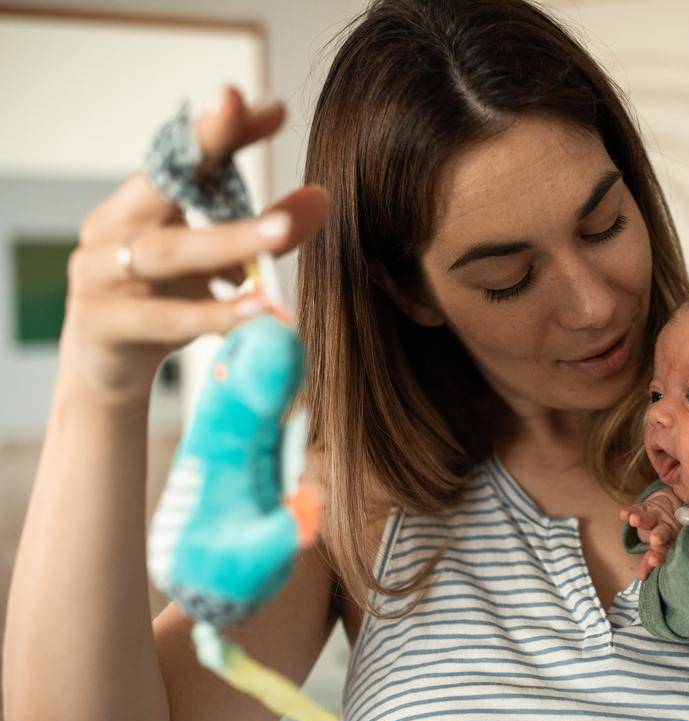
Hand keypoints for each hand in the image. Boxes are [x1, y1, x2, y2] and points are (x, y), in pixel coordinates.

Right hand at [60, 85, 328, 413]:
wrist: (109, 376)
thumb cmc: (166, 307)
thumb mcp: (218, 269)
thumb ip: (265, 236)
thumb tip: (321, 198)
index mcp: (139, 206)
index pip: (181, 156)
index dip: (223, 130)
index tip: (274, 109)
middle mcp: (112, 229)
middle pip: (160, 182)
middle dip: (203, 146)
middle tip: (240, 111)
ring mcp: (101, 275)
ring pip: (169, 252)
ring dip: (228, 240)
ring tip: (281, 233)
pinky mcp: (104, 325)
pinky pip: (165, 317)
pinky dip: (215, 313)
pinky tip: (259, 308)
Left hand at [619, 489, 688, 579]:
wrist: (677, 501)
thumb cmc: (688, 518)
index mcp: (675, 541)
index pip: (667, 552)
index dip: (659, 557)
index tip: (654, 560)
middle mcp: (661, 534)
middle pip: (659, 538)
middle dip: (656, 539)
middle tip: (654, 540)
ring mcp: (652, 520)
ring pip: (647, 522)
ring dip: (641, 521)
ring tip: (635, 520)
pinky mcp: (645, 508)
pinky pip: (636, 509)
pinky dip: (629, 512)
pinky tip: (624, 514)